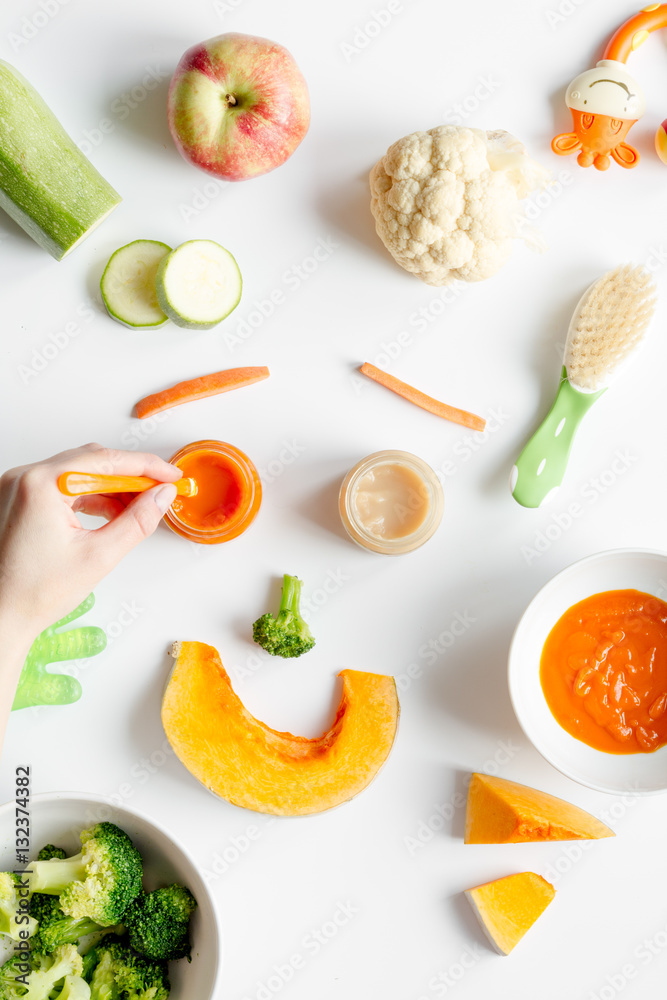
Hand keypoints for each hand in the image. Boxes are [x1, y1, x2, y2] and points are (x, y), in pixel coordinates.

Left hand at [0, 443, 179, 641]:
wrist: (1, 616)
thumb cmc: (34, 593)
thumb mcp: (99, 556)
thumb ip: (138, 520)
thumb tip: (162, 496)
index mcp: (41, 485)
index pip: (105, 460)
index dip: (145, 466)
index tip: (169, 475)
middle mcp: (25, 478)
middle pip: (91, 461)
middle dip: (129, 476)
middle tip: (159, 491)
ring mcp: (18, 487)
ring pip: (77, 473)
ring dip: (110, 487)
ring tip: (137, 508)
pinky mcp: (19, 499)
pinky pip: (62, 486)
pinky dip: (89, 495)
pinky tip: (110, 512)